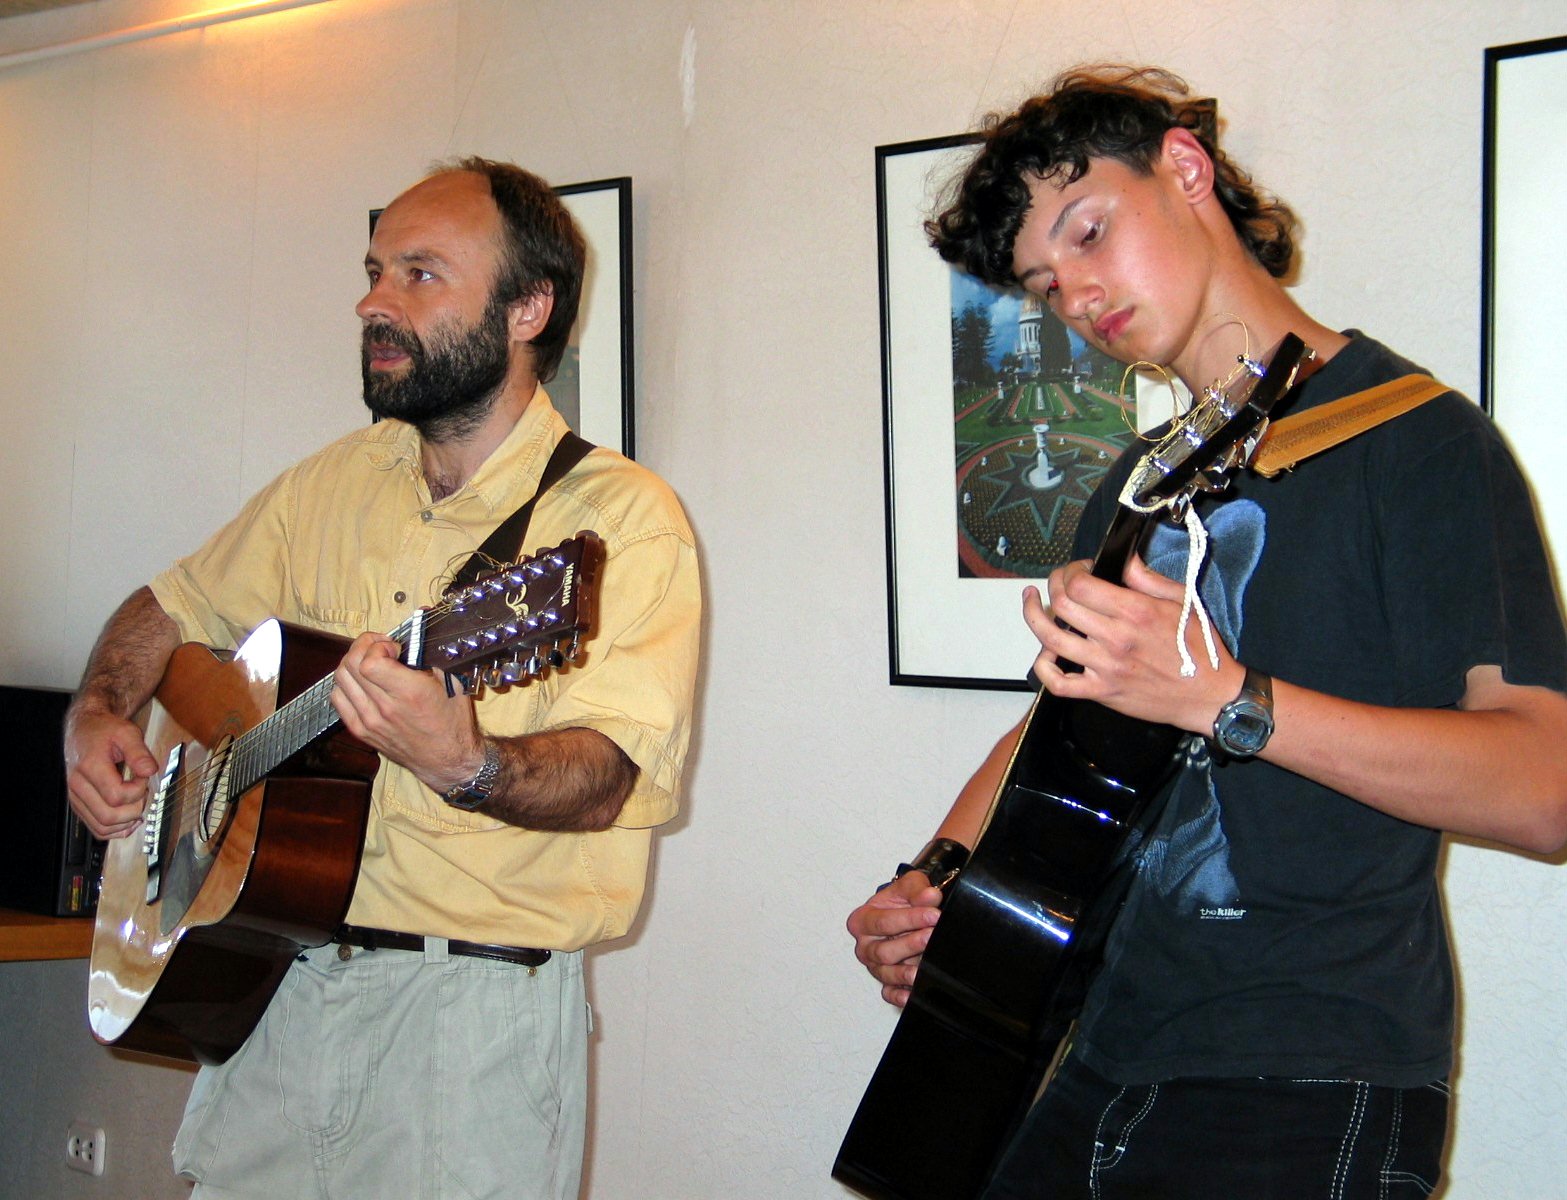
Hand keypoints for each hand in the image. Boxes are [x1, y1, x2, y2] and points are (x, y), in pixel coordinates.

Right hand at [64, 706, 157, 839]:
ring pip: (101, 827)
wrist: (83, 728)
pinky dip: (115, 830)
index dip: (137, 790)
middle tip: (143, 793)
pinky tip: (129, 819)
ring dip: (126, 822)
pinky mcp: (79, 804)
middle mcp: (78, 786)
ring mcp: (77, 797)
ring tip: (138, 805)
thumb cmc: (103, 730)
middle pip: (108, 816)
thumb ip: (139, 752)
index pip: (116, 796)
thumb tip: (150, 771)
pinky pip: (96, 828)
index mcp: (89, 767)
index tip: (144, 777)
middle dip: (134, 809)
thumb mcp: (126, 732)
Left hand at [330, 633, 482, 790]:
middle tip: (381, 647)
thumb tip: (418, 630)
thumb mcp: (451, 682)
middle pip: (350, 665)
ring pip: (340, 679)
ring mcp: (369, 721)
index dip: (378, 646)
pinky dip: (346, 683)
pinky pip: (338, 698)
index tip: (393, 647)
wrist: (447, 760)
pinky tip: (363, 682)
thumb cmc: (453, 722)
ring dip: (353, 662)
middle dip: (364, 646)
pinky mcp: (361, 731)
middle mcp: (384, 708)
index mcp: (409, 694)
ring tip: (371, 662)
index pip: (369, 662)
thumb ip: (430, 656)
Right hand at [846, 871, 943, 1007]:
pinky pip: (889, 993)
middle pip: (883, 951)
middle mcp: (865, 946)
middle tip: (931, 936)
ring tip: (923, 968)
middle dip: (910, 944)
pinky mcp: (886, 983)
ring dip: (905, 972)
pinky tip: (910, 994)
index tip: (933, 914)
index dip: (910, 919)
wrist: (906, 912)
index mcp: (862, 921)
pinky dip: (899, 996)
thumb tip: (930, 896)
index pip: (883, 922)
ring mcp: (875, 967)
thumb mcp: (909, 886)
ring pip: (886, 973)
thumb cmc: (902, 900)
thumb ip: (917, 889)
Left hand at [1024, 554, 1240, 733]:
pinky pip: (1058, 683)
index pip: (1081, 584)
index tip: (1079, 569)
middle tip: (1057, 581)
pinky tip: (1043, 653)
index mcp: (1135, 611)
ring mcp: (1105, 667)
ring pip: (1051, 638)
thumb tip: (1123, 557)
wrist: (1209, 696)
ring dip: (1034, 616)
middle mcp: (1115, 638)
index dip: (1071, 570)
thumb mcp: (1182, 601)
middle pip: (1062, 604)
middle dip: (1052, 584)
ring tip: (1031, 602)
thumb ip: (1147, 578)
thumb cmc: (1199, 647)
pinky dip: (1043, 667)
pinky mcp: (1101, 692)